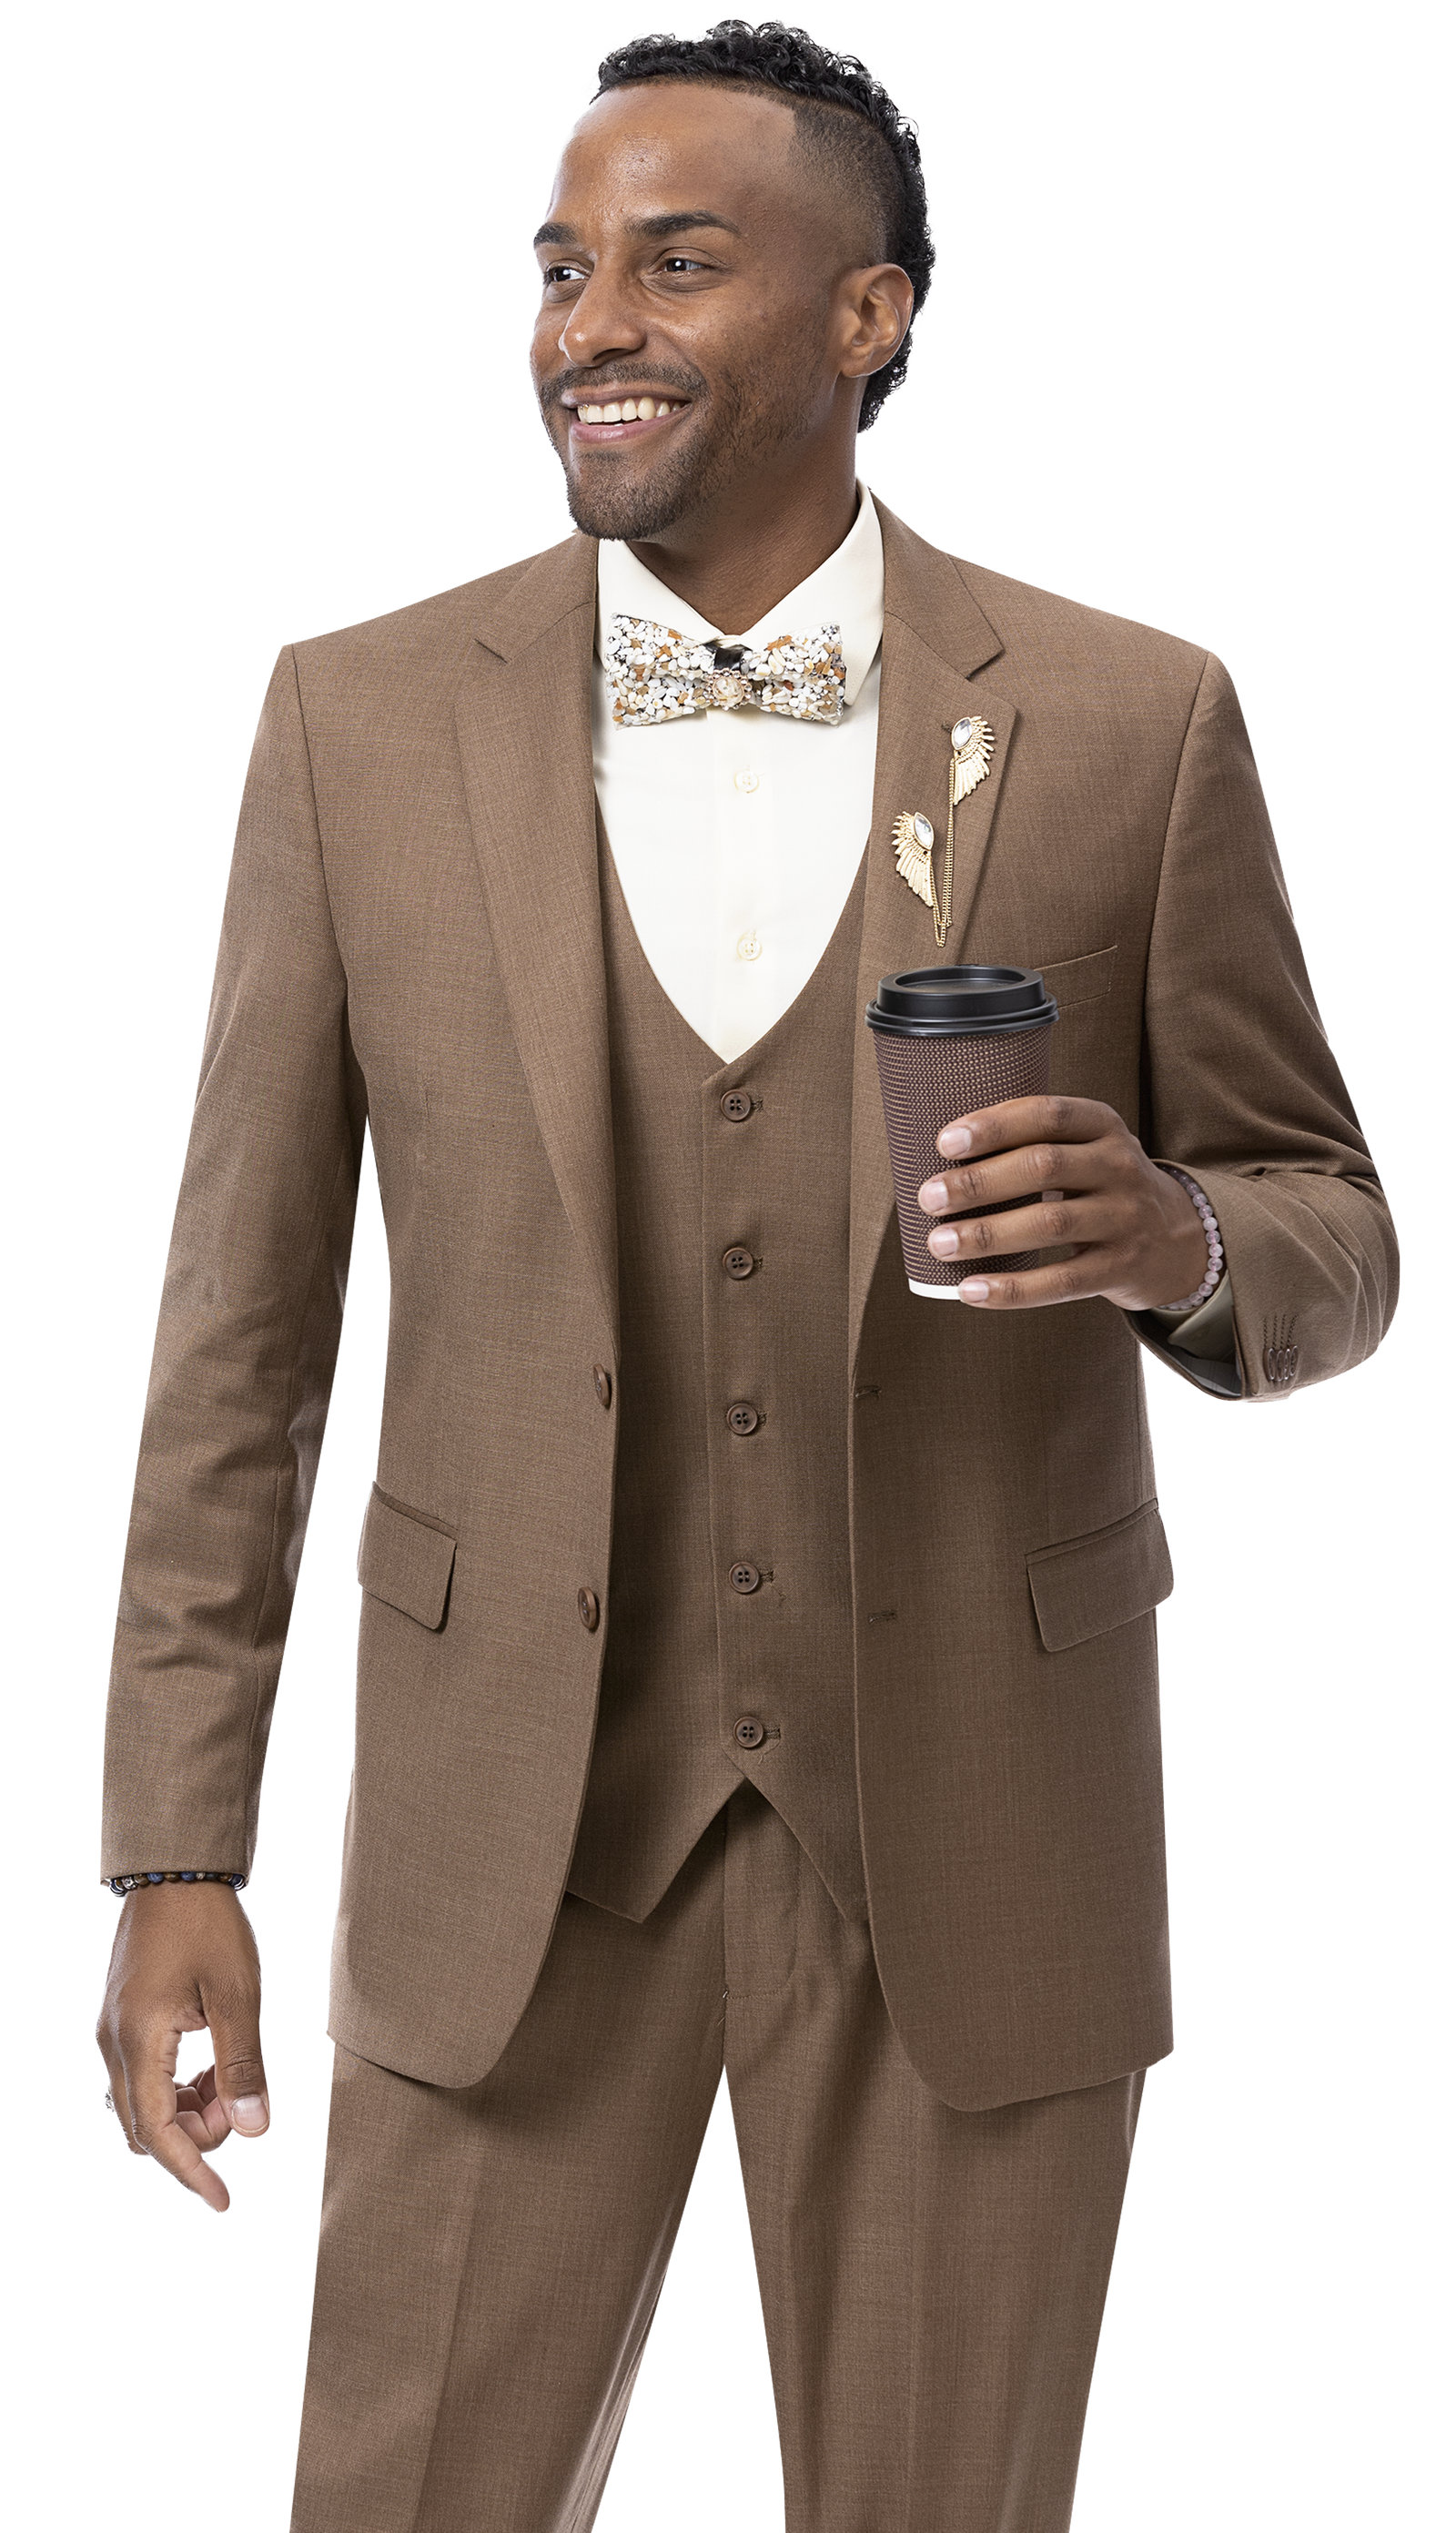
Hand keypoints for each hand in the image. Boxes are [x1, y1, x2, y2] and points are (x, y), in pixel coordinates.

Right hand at [94, 1881, 270, 2215]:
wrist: (174, 1871)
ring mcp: (112, 2032)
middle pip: (146, 2127)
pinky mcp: (121, 2020)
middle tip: (242, 2108)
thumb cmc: (209, 1926)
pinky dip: (177, 2085)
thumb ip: (244, 2067)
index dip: (191, 2173)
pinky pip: (143, 2076)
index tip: (223, 2203)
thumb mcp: (237, 1996)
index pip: (158, 2133)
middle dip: (195, 2135)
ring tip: (232, 2078)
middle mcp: (113, 2044)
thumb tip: (254, 2132)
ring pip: (143, 2104)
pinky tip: (212, 2063)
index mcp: (138, 2041)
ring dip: (187, 2109)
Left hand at [916, 1094, 1208, 1311]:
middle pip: (1043, 1166)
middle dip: (979, 1182)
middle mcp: (1119, 1166)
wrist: (1175, 1239)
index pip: (1047, 1114)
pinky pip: (1061, 1281)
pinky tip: (970, 1290)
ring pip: (1050, 1223)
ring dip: (987, 1234)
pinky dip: (1012, 1288)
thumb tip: (939, 1156)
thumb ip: (1032, 1141)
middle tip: (930, 1197)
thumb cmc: (1099, 1186)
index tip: (945, 1142)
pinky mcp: (1121, 1267)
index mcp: (1102, 1125)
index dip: (994, 1126)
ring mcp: (1124, 1218)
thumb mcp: (1085, 1148)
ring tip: (939, 1243)